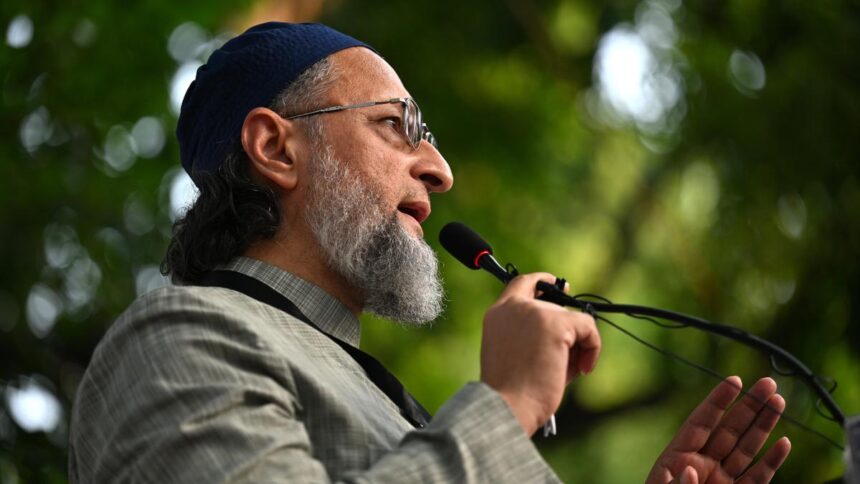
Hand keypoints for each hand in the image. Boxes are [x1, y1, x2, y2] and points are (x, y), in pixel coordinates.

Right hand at [480, 272, 600, 435]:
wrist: (506, 406)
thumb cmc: (512, 392)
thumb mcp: (517, 355)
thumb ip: (537, 335)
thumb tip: (577, 331)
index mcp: (498, 315)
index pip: (520, 284)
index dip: (542, 282)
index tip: (558, 285)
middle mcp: (513, 307)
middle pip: (554, 306)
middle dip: (566, 333)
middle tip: (566, 361)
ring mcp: (534, 312)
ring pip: (573, 318)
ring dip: (577, 345)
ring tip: (567, 371)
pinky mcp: (555, 323)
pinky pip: (587, 327)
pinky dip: (592, 348)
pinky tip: (583, 369)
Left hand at [647, 377, 791, 483]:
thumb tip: (688, 470)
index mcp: (677, 459)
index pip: (700, 423)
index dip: (718, 402)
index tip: (734, 380)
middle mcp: (702, 466)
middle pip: (729, 430)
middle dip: (749, 406)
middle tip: (768, 383)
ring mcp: (721, 481)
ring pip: (747, 449)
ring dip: (764, 426)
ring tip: (778, 401)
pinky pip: (756, 478)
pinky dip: (772, 462)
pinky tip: (784, 443)